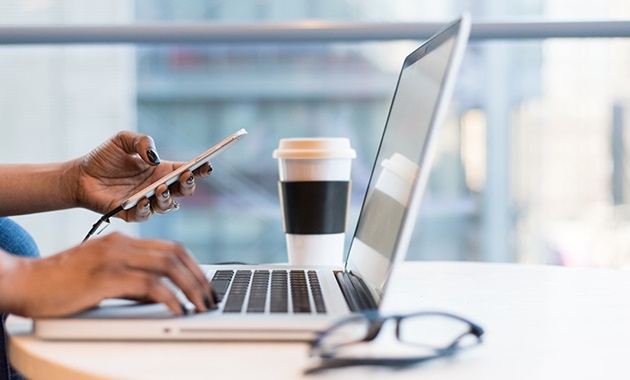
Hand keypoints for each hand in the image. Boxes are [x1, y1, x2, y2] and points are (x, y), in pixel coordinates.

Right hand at [0, 233, 216, 317]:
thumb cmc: (61, 284)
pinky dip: (169, 298)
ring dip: (191, 287)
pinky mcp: (105, 277)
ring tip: (201, 306)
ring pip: (168, 266)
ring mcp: (114, 258)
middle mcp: (122, 244)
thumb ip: (132, 282)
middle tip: (210, 298)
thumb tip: (161, 296)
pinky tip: (178, 310)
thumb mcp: (103, 277)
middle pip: (176, 254)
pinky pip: (149, 285)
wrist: (24, 282)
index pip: (171, 247)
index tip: (205, 285)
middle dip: (199, 277)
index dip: (194, 266)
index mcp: (123, 241)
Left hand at [72, 131, 212, 221]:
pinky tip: (143, 200)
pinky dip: (146, 209)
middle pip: (183, 191)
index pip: (187, 171)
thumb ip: (142, 141)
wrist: (79, 175)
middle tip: (186, 176)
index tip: (206, 165)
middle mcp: (158, 187)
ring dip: (167, 198)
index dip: (199, 169)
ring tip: (161, 188)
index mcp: (161, 170)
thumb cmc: (104, 158)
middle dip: (189, 185)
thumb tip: (154, 157)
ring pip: (167, 206)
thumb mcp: (123, 140)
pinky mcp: (130, 213)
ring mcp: (146, 202)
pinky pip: (144, 215)